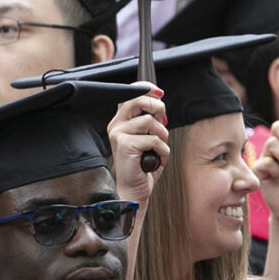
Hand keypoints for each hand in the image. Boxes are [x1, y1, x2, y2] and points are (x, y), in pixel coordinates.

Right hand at [107, 87, 168, 205]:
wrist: (134, 190)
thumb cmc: (142, 166)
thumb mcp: (147, 138)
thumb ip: (150, 120)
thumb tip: (160, 103)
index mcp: (120, 121)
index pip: (129, 94)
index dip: (146, 89)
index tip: (159, 92)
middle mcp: (116, 125)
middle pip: (138, 100)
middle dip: (157, 108)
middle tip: (162, 122)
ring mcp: (118, 135)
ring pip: (149, 121)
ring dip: (162, 136)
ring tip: (159, 148)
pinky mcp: (125, 145)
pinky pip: (154, 140)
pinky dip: (163, 151)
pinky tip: (156, 159)